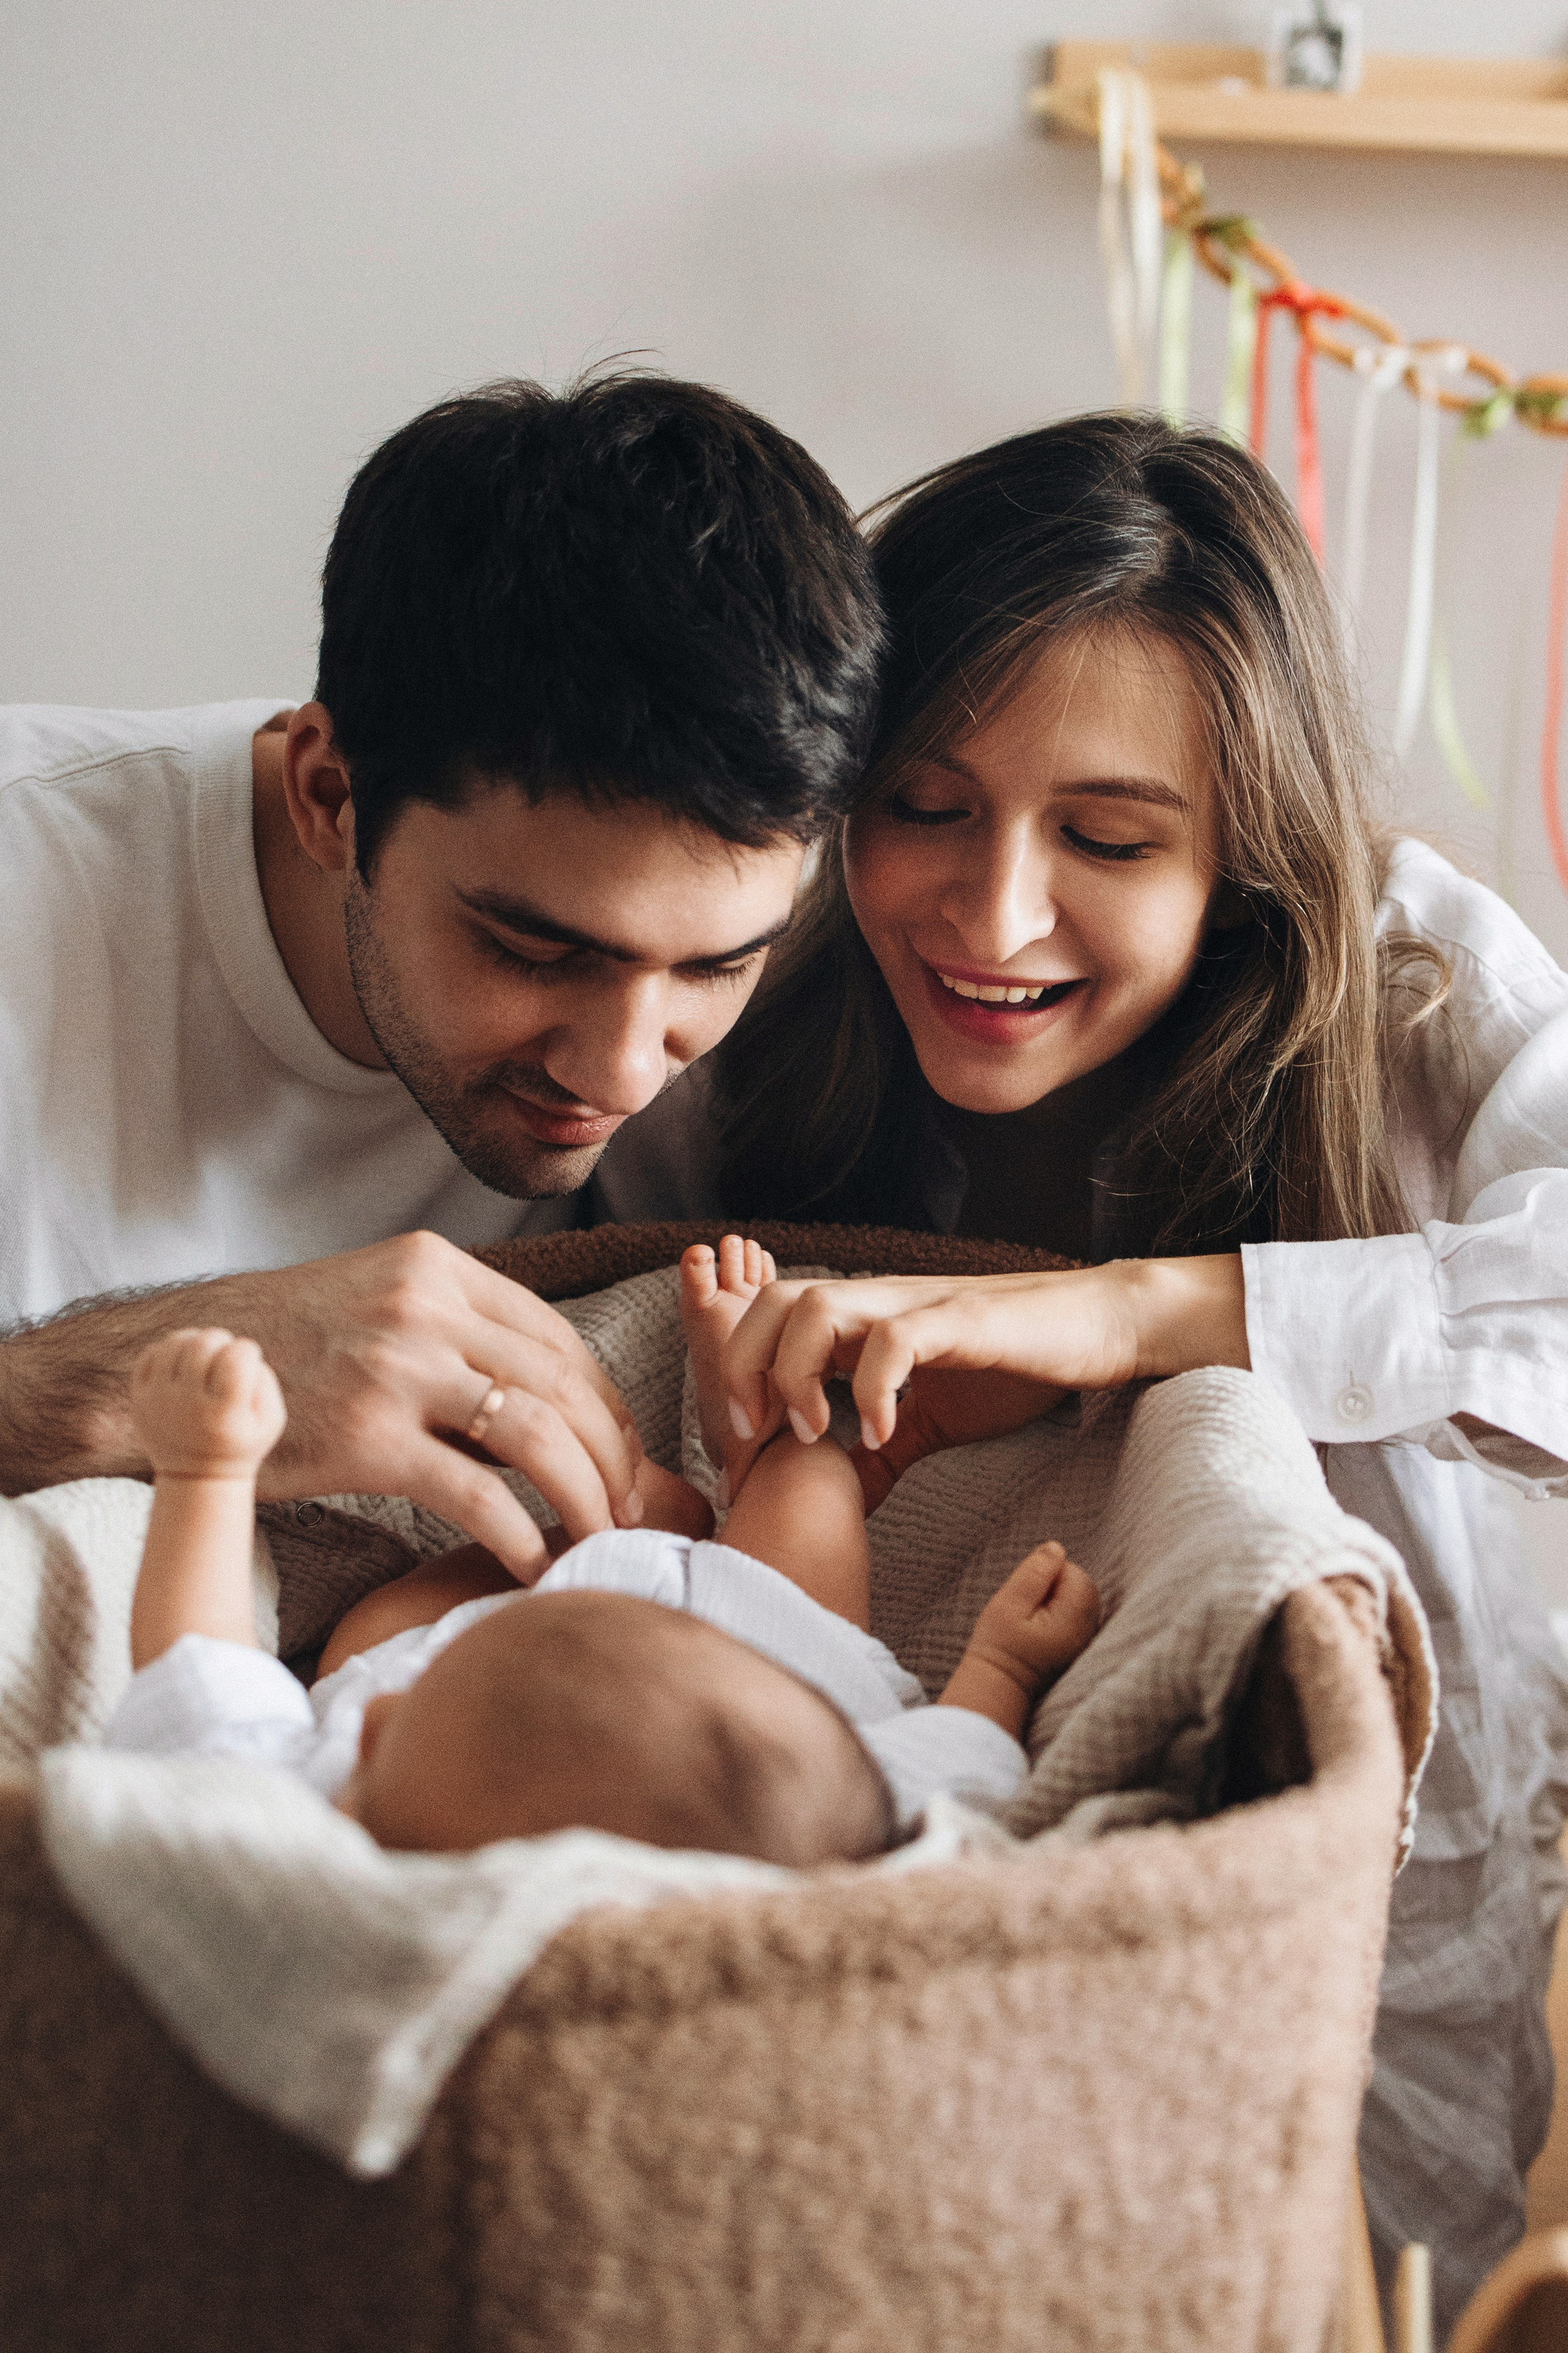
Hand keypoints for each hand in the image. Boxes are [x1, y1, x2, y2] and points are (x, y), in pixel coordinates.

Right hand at [4, 1232, 643, 1578]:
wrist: (179, 1370)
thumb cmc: (289, 1347)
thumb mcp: (380, 1304)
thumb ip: (460, 1338)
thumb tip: (554, 1407)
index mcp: (437, 1267)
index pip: (557, 1336)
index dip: (607, 1401)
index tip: (628, 1451)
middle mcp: (425, 1307)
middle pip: (561, 1384)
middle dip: (614, 1454)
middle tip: (636, 1507)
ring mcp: (396, 1369)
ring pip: (535, 1434)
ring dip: (586, 1494)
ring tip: (605, 1538)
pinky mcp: (368, 1437)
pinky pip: (475, 1493)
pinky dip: (522, 1535)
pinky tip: (537, 1566)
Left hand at [130, 1329, 286, 1479]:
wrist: (196, 1477)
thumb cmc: (241, 1442)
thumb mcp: (270, 1420)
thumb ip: (263, 1378)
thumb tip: (236, 1348)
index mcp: (224, 1414)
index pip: (236, 1357)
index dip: (248, 1350)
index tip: (248, 1363)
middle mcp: (188, 1406)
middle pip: (204, 1344)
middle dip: (222, 1340)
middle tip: (225, 1356)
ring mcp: (159, 1401)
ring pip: (174, 1343)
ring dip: (195, 1340)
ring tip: (204, 1356)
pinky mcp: (139, 1399)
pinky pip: (150, 1353)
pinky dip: (168, 1350)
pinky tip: (181, 1364)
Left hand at [722, 1257, 1248, 1451]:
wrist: (1098, 1327)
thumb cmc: (1016, 1366)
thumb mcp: (932, 1418)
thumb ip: (883, 1448)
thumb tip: (841, 1496)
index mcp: (865, 1320)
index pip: (771, 1321)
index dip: (740, 1374)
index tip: (743, 1444)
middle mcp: (879, 1300)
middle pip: (774, 1301)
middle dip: (745, 1366)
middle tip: (753, 1434)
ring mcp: (917, 1304)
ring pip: (818, 1305)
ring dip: (797, 1371)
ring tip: (811, 1432)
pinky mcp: (961, 1319)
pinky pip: (896, 1339)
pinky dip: (873, 1388)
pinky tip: (881, 1432)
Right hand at [967, 1542, 1100, 1689]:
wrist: (997, 1686)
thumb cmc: (999, 1645)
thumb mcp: (1009, 1603)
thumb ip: (1034, 1573)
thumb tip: (1056, 1547)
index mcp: (1072, 1619)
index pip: (1076, 1575)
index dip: (1050, 1571)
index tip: (1026, 1590)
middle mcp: (1085, 1632)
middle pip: (1084, 1588)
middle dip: (1058, 1583)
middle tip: (1028, 1602)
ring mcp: (1082, 1642)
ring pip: (1081, 1602)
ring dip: (1059, 1598)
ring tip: (1032, 1614)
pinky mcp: (1075, 1649)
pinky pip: (1077, 1618)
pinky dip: (1061, 1613)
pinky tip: (1039, 1625)